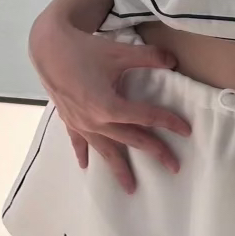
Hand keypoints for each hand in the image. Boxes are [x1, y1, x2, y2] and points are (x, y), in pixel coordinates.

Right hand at [28, 12, 192, 193]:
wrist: (48, 48)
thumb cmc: (84, 50)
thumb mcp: (119, 52)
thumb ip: (148, 57)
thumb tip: (174, 60)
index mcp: (109, 106)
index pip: (146, 117)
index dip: (168, 122)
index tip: (186, 130)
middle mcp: (96, 121)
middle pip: (131, 140)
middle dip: (154, 152)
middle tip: (174, 166)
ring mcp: (81, 124)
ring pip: (105, 150)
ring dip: (119, 169)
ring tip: (131, 188)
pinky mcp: (69, 120)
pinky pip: (78, 142)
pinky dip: (83, 153)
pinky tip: (85, 166)